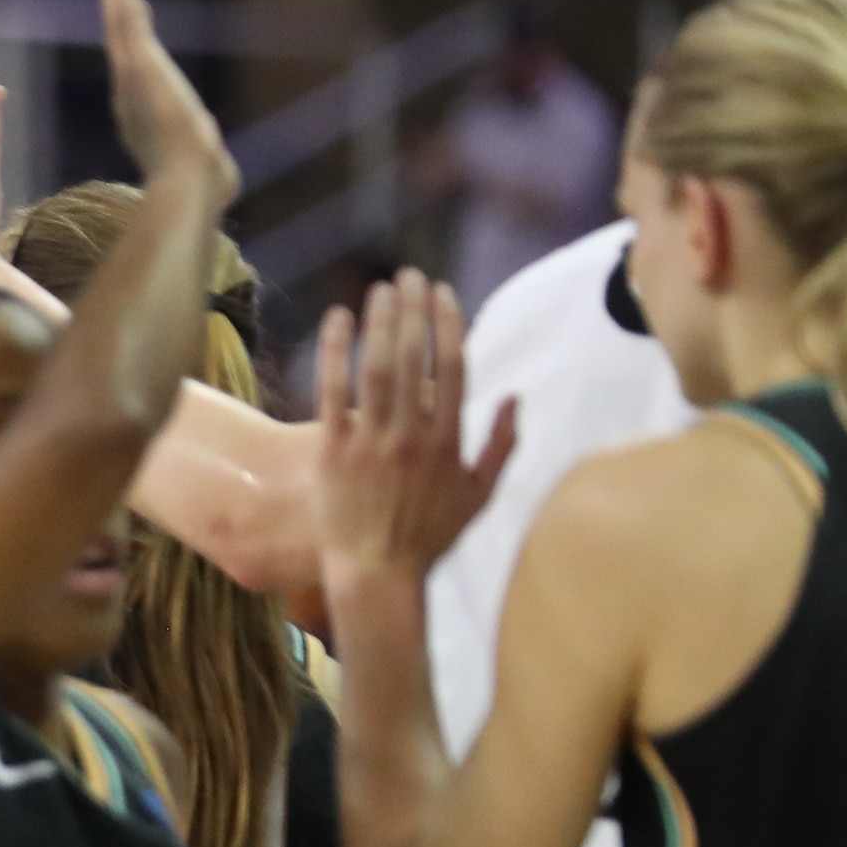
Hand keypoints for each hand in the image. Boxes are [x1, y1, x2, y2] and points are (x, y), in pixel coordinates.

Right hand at [98, 0, 233, 201]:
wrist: (188, 182)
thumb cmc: (200, 187)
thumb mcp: (207, 174)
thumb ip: (213, 174)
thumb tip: (230, 189)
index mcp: (140, 118)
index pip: (134, 76)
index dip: (129, 52)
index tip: (129, 32)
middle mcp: (130, 95)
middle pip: (122, 45)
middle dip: (117, 15)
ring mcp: (132, 77)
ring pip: (121, 28)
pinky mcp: (140, 63)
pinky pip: (126, 22)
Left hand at [314, 269, 516, 587]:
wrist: (378, 572)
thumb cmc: (430, 535)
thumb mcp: (480, 494)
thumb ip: (502, 445)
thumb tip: (514, 398)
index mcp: (449, 440)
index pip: (454, 368)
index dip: (448, 325)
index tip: (443, 293)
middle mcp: (413, 434)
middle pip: (416, 357)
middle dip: (414, 310)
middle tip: (409, 274)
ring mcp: (371, 440)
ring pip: (379, 367)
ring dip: (381, 321)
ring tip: (382, 287)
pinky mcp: (333, 449)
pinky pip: (332, 391)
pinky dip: (336, 351)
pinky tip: (338, 318)